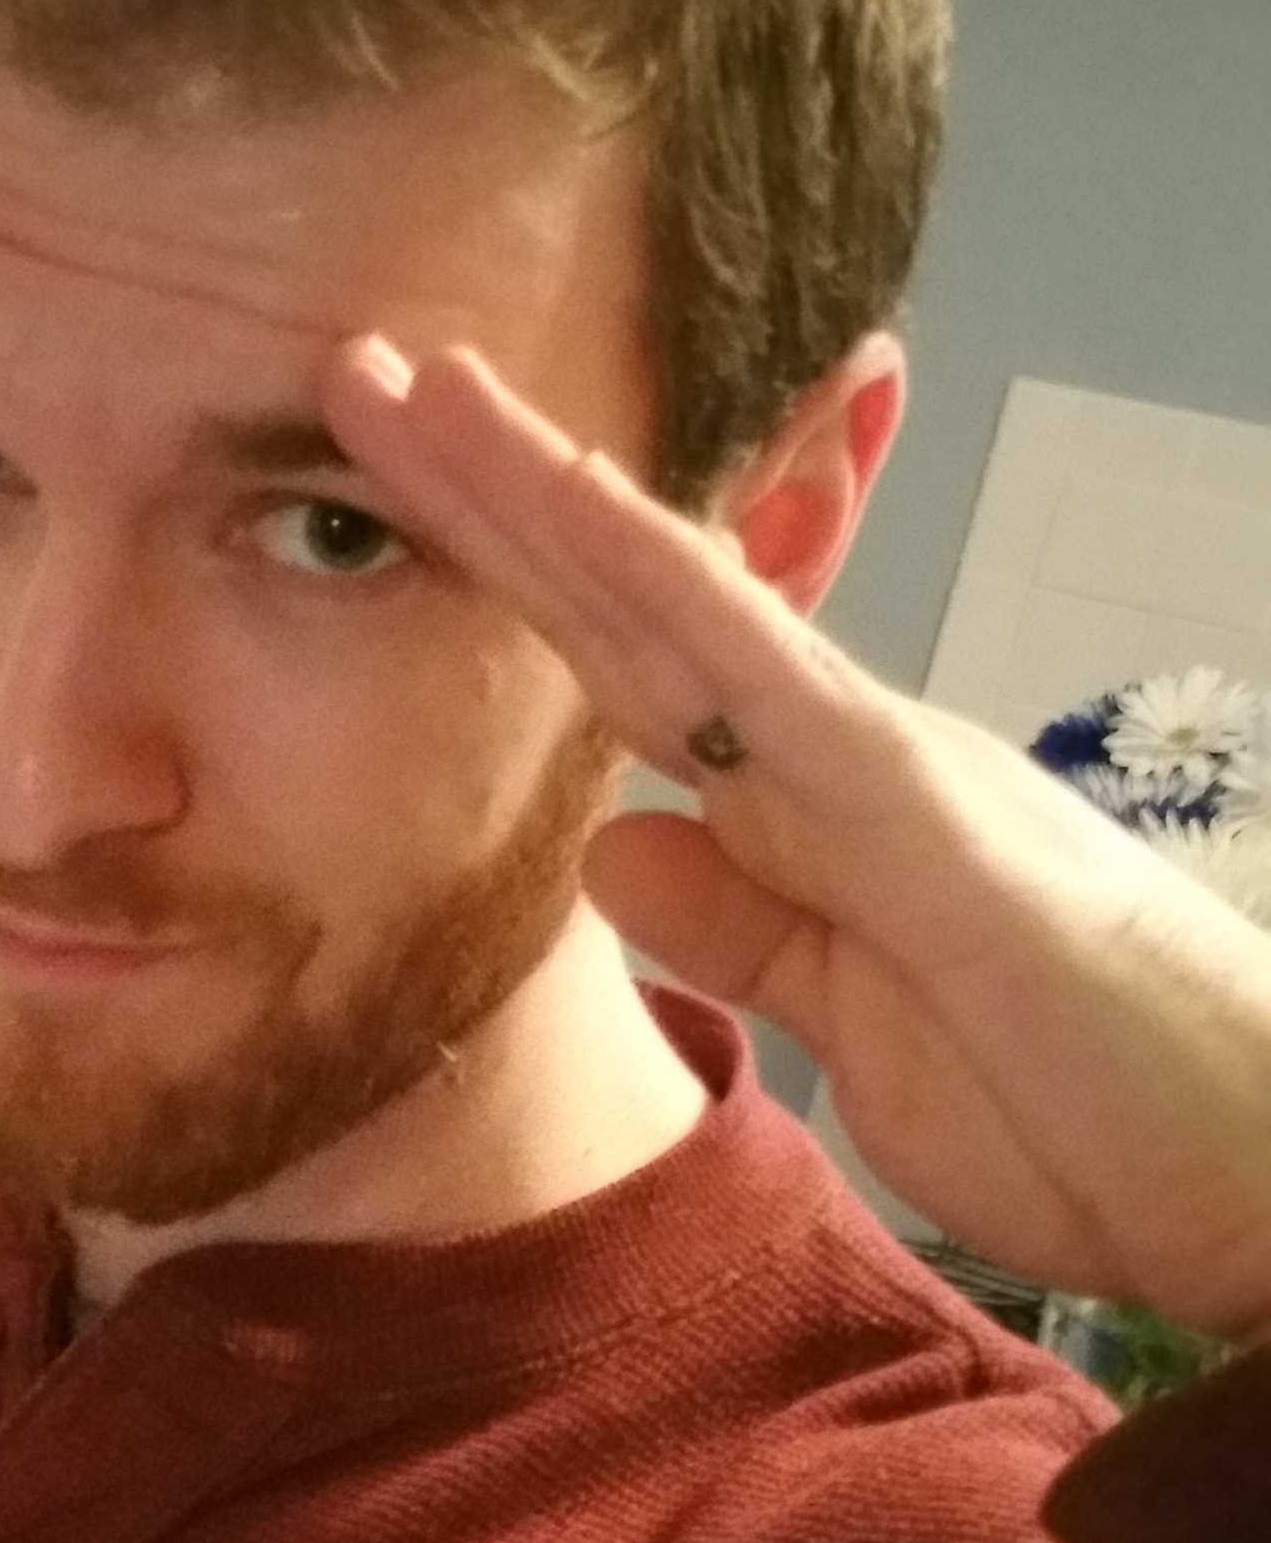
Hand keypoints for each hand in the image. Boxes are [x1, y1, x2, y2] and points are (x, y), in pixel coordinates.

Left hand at [321, 337, 1270, 1343]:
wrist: (1244, 1171)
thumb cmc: (1071, 1104)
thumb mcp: (850, 1024)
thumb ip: (742, 928)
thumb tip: (620, 848)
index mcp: (805, 808)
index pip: (626, 670)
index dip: (509, 581)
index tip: (393, 503)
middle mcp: (829, 749)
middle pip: (622, 599)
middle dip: (487, 492)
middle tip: (360, 370)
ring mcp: (871, 758)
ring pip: (671, 593)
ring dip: (538, 486)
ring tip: (415, 382)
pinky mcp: (915, 801)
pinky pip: (761, 668)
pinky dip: (661, 579)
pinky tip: (567, 499)